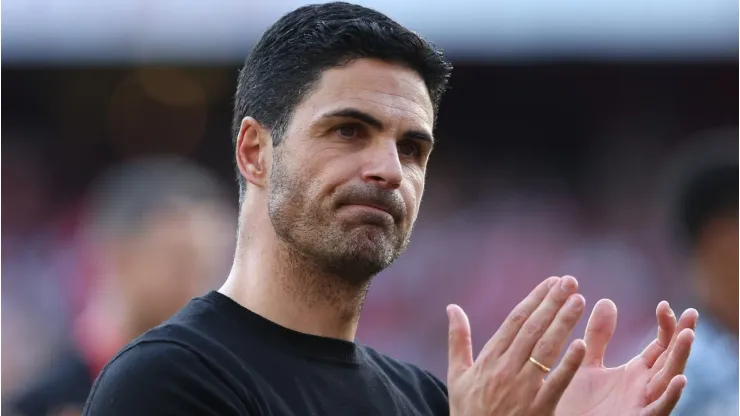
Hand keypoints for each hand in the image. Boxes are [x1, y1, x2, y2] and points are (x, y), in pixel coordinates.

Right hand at [447, 276, 586, 415]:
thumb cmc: (467, 411)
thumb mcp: (457, 375)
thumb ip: (458, 339)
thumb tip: (452, 307)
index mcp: (488, 359)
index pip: (515, 321)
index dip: (535, 299)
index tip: (551, 282)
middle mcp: (506, 369)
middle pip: (533, 329)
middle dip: (552, 303)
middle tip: (570, 282)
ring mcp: (523, 389)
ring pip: (546, 349)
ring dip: (563, 323)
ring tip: (579, 301)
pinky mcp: (539, 409)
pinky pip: (556, 383)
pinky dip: (568, 364)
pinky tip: (581, 344)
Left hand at [556, 299, 697, 415]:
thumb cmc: (578, 402)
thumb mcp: (588, 361)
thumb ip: (598, 336)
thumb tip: (607, 301)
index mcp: (636, 372)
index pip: (661, 346)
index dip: (667, 326)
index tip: (664, 304)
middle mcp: (644, 387)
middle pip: (671, 359)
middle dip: (683, 337)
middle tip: (692, 313)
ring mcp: (642, 403)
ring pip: (669, 380)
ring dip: (680, 359)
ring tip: (688, 336)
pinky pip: (659, 408)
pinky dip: (671, 395)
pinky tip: (680, 379)